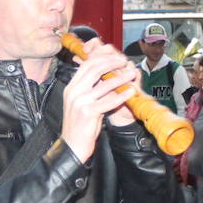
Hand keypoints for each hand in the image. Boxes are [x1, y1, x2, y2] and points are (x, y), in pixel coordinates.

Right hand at [61, 40, 137, 161]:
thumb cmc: (80, 125)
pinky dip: (122, 95)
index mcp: (71, 87)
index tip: (115, 56)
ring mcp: (80, 102)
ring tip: (131, 74)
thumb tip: (106, 75)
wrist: (72, 145)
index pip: (86, 65)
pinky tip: (131, 92)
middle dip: (111, 63)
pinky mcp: (88, 112)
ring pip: (104, 84)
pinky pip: (109, 101)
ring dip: (121, 78)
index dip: (102, 58)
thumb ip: (90, 89)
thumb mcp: (82, 103)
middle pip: (94, 69)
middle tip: (124, 61)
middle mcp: (74, 92)